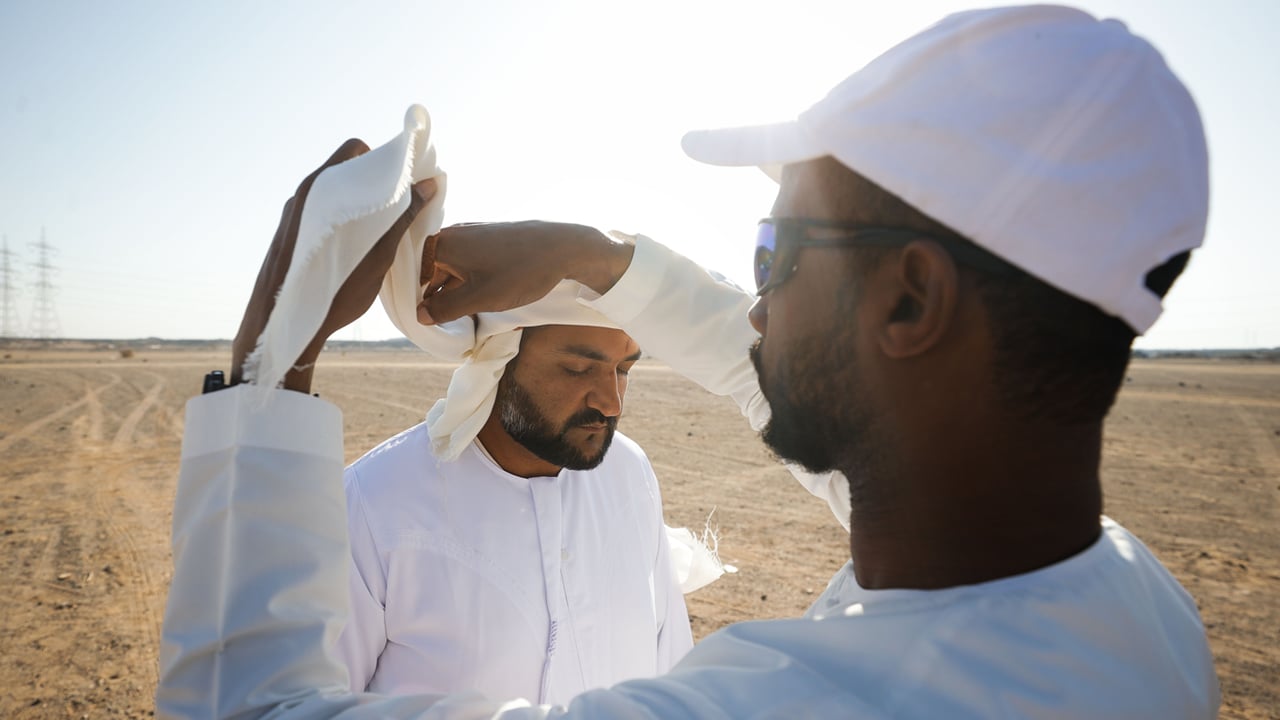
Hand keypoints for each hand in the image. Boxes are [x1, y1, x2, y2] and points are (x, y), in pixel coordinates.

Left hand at [230, 139, 437, 392]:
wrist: (281, 327)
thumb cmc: (332, 293)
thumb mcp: (378, 255)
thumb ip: (403, 216)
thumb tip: (428, 184)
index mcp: (321, 189)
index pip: (355, 150)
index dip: (383, 160)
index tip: (405, 181)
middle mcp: (303, 194)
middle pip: (346, 169)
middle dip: (375, 183)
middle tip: (399, 207)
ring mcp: (293, 213)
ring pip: (334, 193)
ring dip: (359, 203)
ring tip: (380, 231)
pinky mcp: (288, 232)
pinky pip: (321, 212)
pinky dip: (342, 219)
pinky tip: (354, 246)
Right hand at [418, 221, 634, 324]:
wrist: (565, 247)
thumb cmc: (520, 272)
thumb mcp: (479, 298)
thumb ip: (445, 308)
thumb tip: (420, 315)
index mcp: (442, 244)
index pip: (413, 275)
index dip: (414, 299)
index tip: (420, 321)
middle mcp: (453, 234)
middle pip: (431, 271)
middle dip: (434, 296)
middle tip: (439, 324)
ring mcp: (472, 235)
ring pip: (451, 268)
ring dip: (452, 291)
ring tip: (458, 315)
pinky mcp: (489, 239)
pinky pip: (467, 263)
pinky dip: (467, 281)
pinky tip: (476, 298)